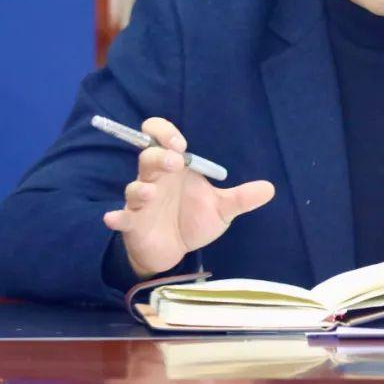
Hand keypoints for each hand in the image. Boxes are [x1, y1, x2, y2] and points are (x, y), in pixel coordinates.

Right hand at [103, 117, 274, 277]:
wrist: (175, 250)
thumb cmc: (193, 220)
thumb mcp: (221, 209)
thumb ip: (241, 198)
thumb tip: (270, 189)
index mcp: (175, 168)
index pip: (161, 137)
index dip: (165, 133)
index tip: (180, 143)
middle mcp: (155, 179)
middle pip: (148, 157)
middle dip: (159, 156)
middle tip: (175, 161)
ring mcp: (141, 202)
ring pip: (134, 186)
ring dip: (141, 188)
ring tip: (151, 193)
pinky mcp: (132, 224)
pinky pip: (121, 217)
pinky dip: (116, 217)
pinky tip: (113, 218)